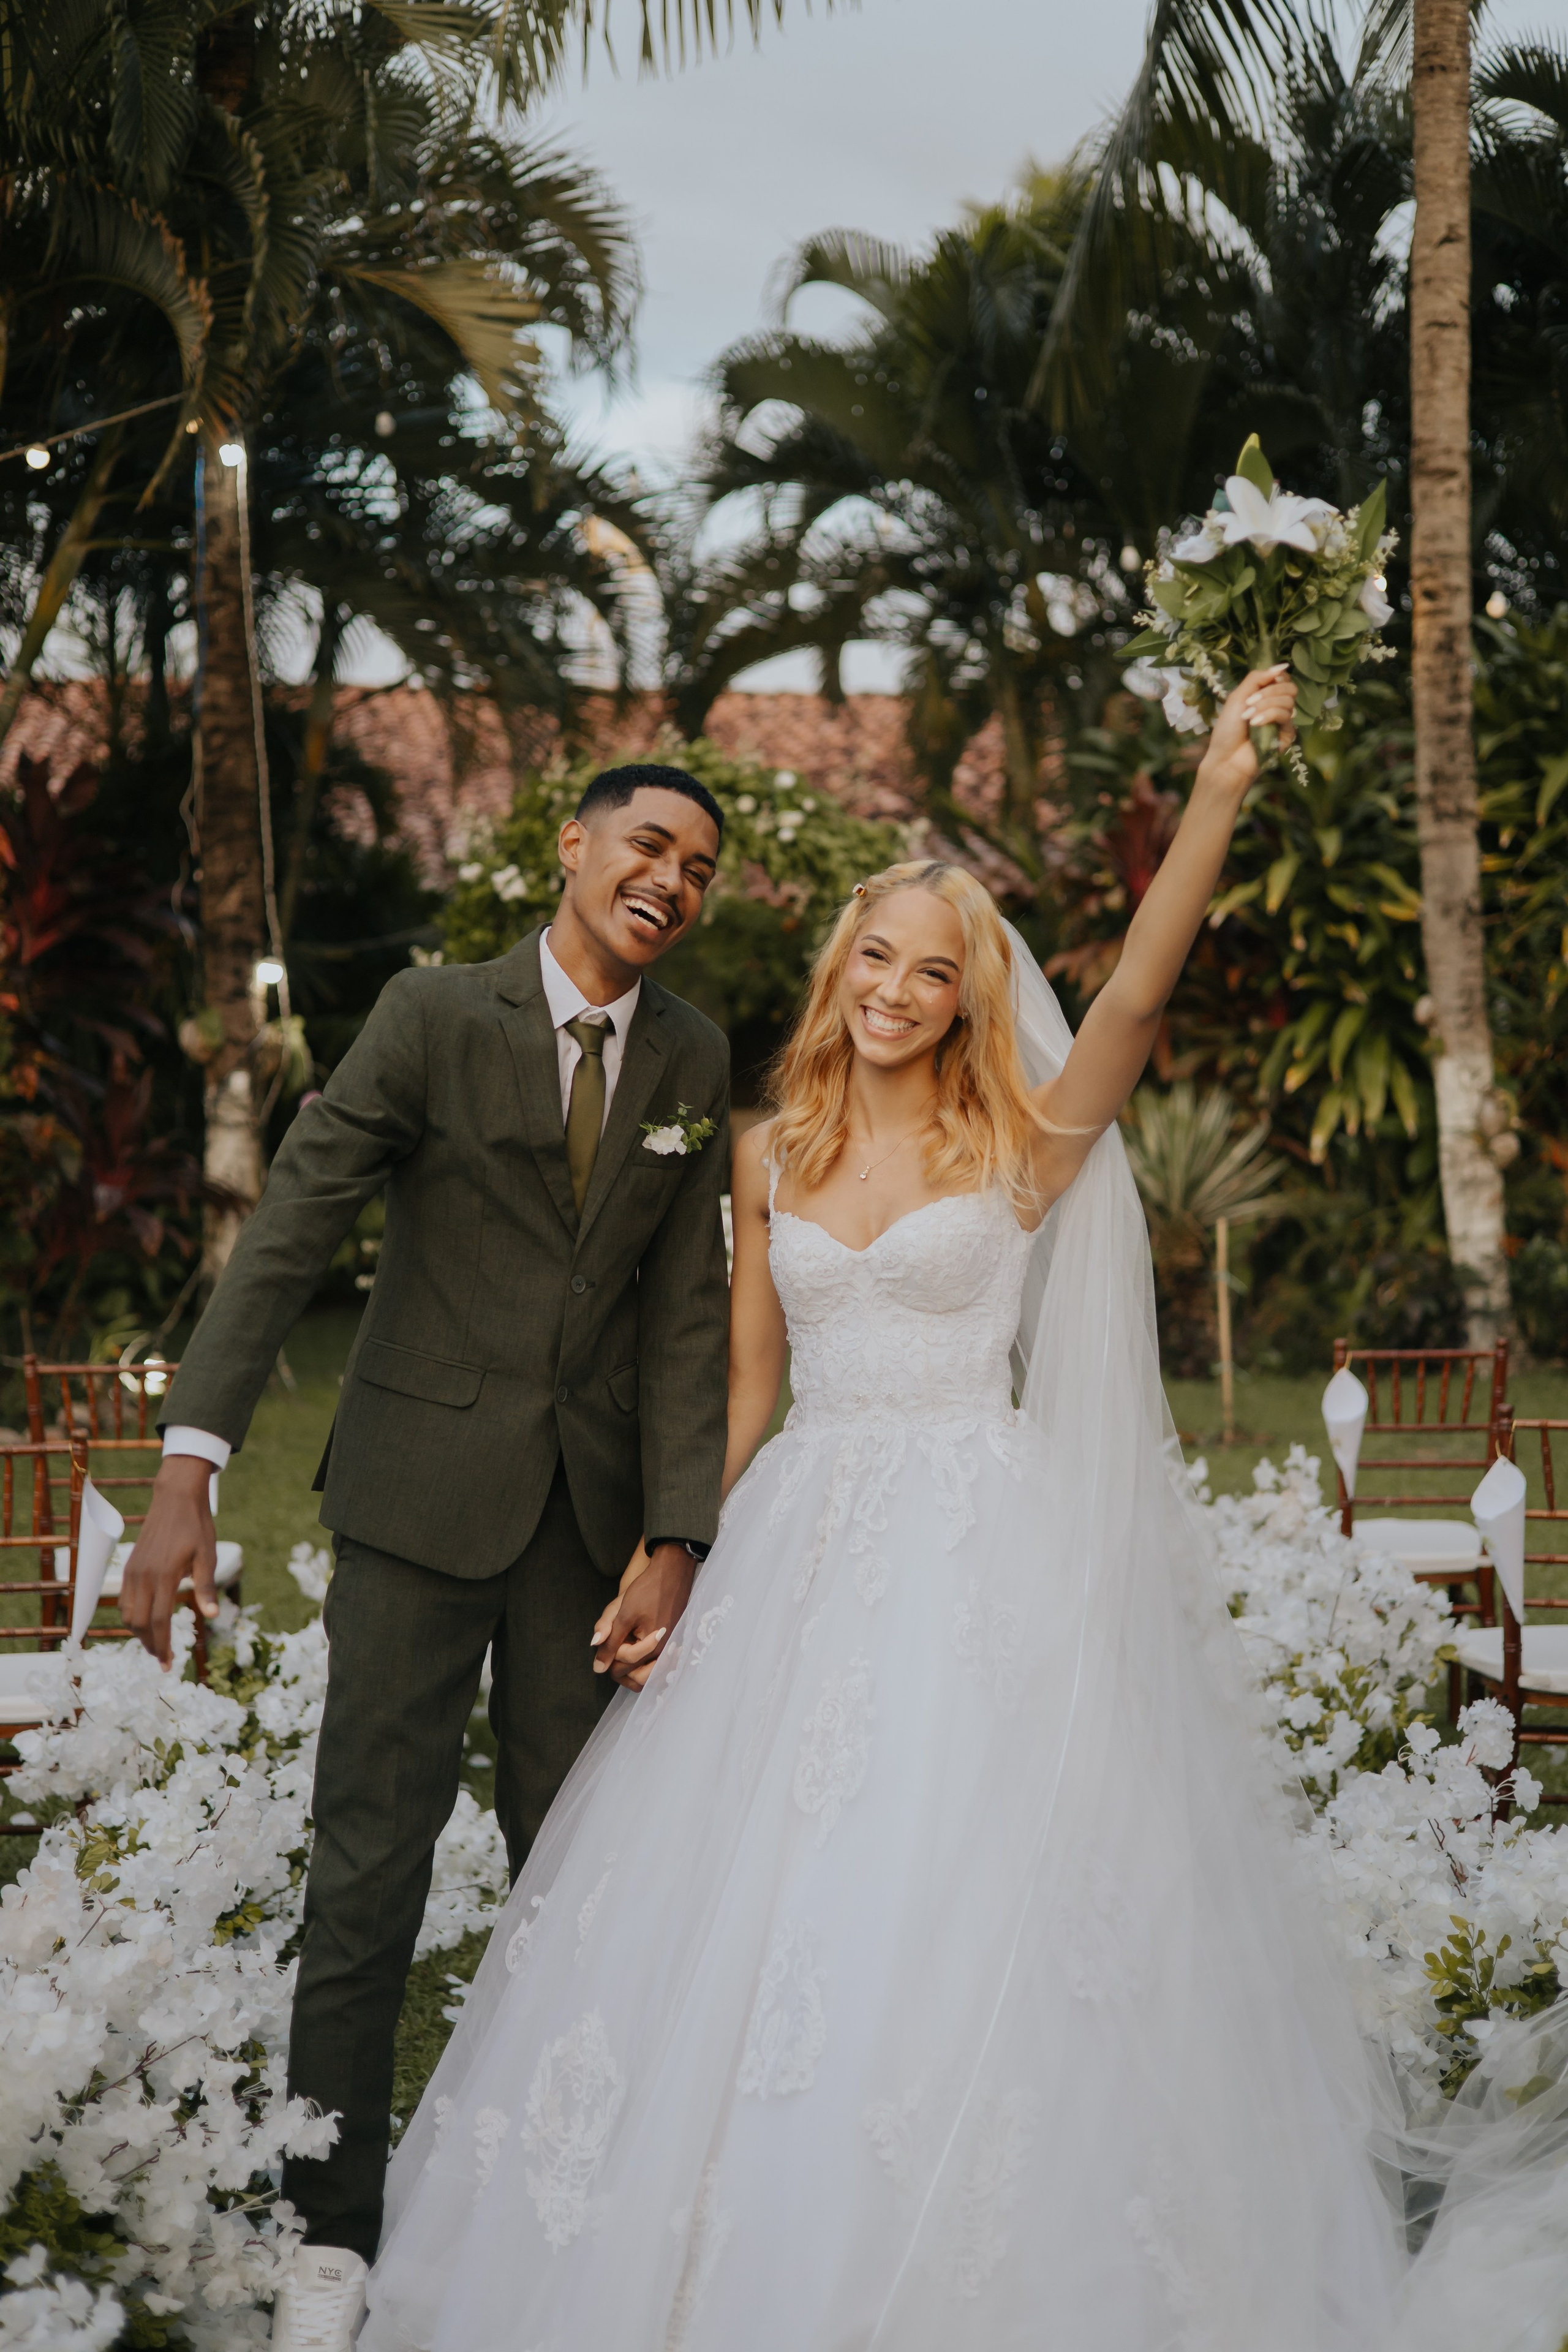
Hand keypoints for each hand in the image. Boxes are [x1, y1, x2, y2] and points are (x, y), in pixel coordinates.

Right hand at [118, 1453, 218, 1667]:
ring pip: (128, 1614)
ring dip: (139, 1633)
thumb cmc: (196, 1527)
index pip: (159, 1621)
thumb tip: (212, 1615)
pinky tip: (146, 1621)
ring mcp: (133, 1571)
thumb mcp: (207, 1555)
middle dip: (150, 1645)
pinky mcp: (129, 1566)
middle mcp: (143, 1576)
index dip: (163, 1645)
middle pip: (140, 1623)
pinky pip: (125, 1600)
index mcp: (164, 1576)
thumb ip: (206, 1587)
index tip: (168, 1663)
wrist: (175, 1498)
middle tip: (163, 1659)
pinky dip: (133, 1616)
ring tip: (155, 1644)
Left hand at [591, 1541, 695, 1690]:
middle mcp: (665, 1653)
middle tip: (617, 1643)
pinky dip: (644, 1663)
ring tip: (623, 1650)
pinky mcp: (674, 1644)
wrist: (671, 1572)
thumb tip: (597, 1668)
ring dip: (632, 1668)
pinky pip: (656, 1665)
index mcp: (653, 1646)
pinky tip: (637, 1649)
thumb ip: (610, 1641)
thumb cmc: (646, 1590)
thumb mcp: (623, 1614)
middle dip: (621, 1663)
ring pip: (647, 1675)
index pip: (624, 1664)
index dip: (611, 1652)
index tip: (612, 1634)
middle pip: (636, 1676)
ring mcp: (671, 1650)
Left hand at [1197, 663, 1297, 798]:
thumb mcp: (1238, 697)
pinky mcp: (1287, 736)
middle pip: (1290, 688)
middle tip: (1249, 702)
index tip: (1265, 681)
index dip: (1276, 676)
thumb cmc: (1228, 730)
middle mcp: (1277, 707)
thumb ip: (1257, 678)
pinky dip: (1269, 716)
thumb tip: (1283, 665)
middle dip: (1269, 691)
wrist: (1226, 758)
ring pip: (1288, 701)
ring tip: (1248, 717)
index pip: (1282, 679)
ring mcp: (1283, 722)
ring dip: (1265, 705)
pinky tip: (1255, 724)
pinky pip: (1286, 716)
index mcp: (1266, 697)